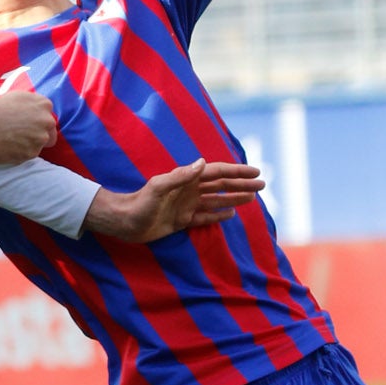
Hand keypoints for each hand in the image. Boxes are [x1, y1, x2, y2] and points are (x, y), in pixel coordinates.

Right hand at [0, 92, 57, 166]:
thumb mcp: (11, 97)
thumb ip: (29, 103)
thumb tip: (38, 110)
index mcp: (41, 103)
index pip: (47, 113)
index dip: (35, 118)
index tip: (25, 122)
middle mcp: (45, 119)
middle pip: (49, 129)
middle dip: (37, 132)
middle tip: (18, 133)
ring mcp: (40, 137)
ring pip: (41, 143)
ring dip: (30, 143)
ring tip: (10, 140)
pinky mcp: (32, 153)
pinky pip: (31, 154)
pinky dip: (21, 153)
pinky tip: (7, 147)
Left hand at [83, 157, 264, 245]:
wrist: (124, 222)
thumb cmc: (139, 203)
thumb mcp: (158, 188)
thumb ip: (180, 176)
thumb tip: (202, 162)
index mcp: (186, 180)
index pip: (217, 173)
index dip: (236, 172)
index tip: (255, 172)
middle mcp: (189, 191)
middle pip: (221, 185)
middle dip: (241, 184)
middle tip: (262, 185)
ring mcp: (186, 205)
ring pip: (217, 200)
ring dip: (235, 198)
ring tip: (253, 198)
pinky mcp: (182, 220)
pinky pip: (206, 216)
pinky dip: (219, 214)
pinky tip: (231, 213)